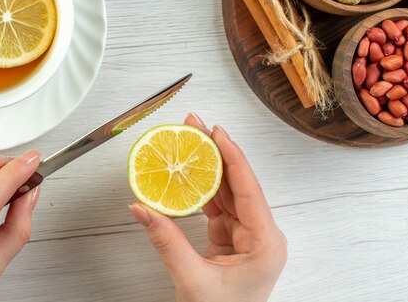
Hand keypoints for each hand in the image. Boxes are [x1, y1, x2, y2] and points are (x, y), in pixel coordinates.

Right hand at [129, 114, 286, 301]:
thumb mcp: (191, 278)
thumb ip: (165, 241)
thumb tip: (142, 209)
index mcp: (265, 244)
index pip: (249, 190)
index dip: (232, 156)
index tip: (218, 133)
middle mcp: (261, 236)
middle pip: (238, 184)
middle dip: (217, 153)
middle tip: (198, 128)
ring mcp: (247, 236)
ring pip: (227, 193)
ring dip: (208, 169)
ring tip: (191, 144)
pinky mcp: (232, 238)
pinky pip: (217, 207)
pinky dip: (202, 191)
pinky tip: (189, 175)